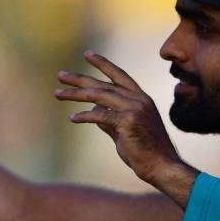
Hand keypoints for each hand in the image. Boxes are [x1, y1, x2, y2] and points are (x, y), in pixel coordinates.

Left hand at [54, 50, 180, 183]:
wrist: (161, 166)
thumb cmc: (144, 151)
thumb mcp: (125, 130)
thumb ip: (110, 118)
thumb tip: (93, 110)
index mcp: (141, 98)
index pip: (119, 75)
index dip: (103, 64)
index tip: (88, 54)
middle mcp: (138, 99)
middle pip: (103, 84)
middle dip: (80, 79)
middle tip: (60, 76)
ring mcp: (135, 108)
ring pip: (99, 96)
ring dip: (76, 95)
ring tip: (58, 94)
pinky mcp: (128, 120)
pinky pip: (101, 115)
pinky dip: (85, 116)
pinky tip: (73, 118)